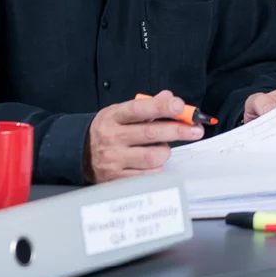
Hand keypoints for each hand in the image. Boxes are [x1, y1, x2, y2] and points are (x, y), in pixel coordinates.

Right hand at [83, 90, 205, 183]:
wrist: (79, 154)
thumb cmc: (107, 131)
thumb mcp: (120, 113)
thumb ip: (146, 106)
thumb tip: (169, 97)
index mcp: (113, 117)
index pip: (139, 109)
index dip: (161, 106)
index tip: (179, 106)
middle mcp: (112, 138)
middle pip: (151, 133)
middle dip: (178, 130)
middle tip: (196, 130)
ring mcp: (114, 160)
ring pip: (153, 157)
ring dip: (165, 151)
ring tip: (161, 148)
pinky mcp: (117, 179)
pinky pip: (149, 176)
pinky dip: (157, 168)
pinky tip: (152, 163)